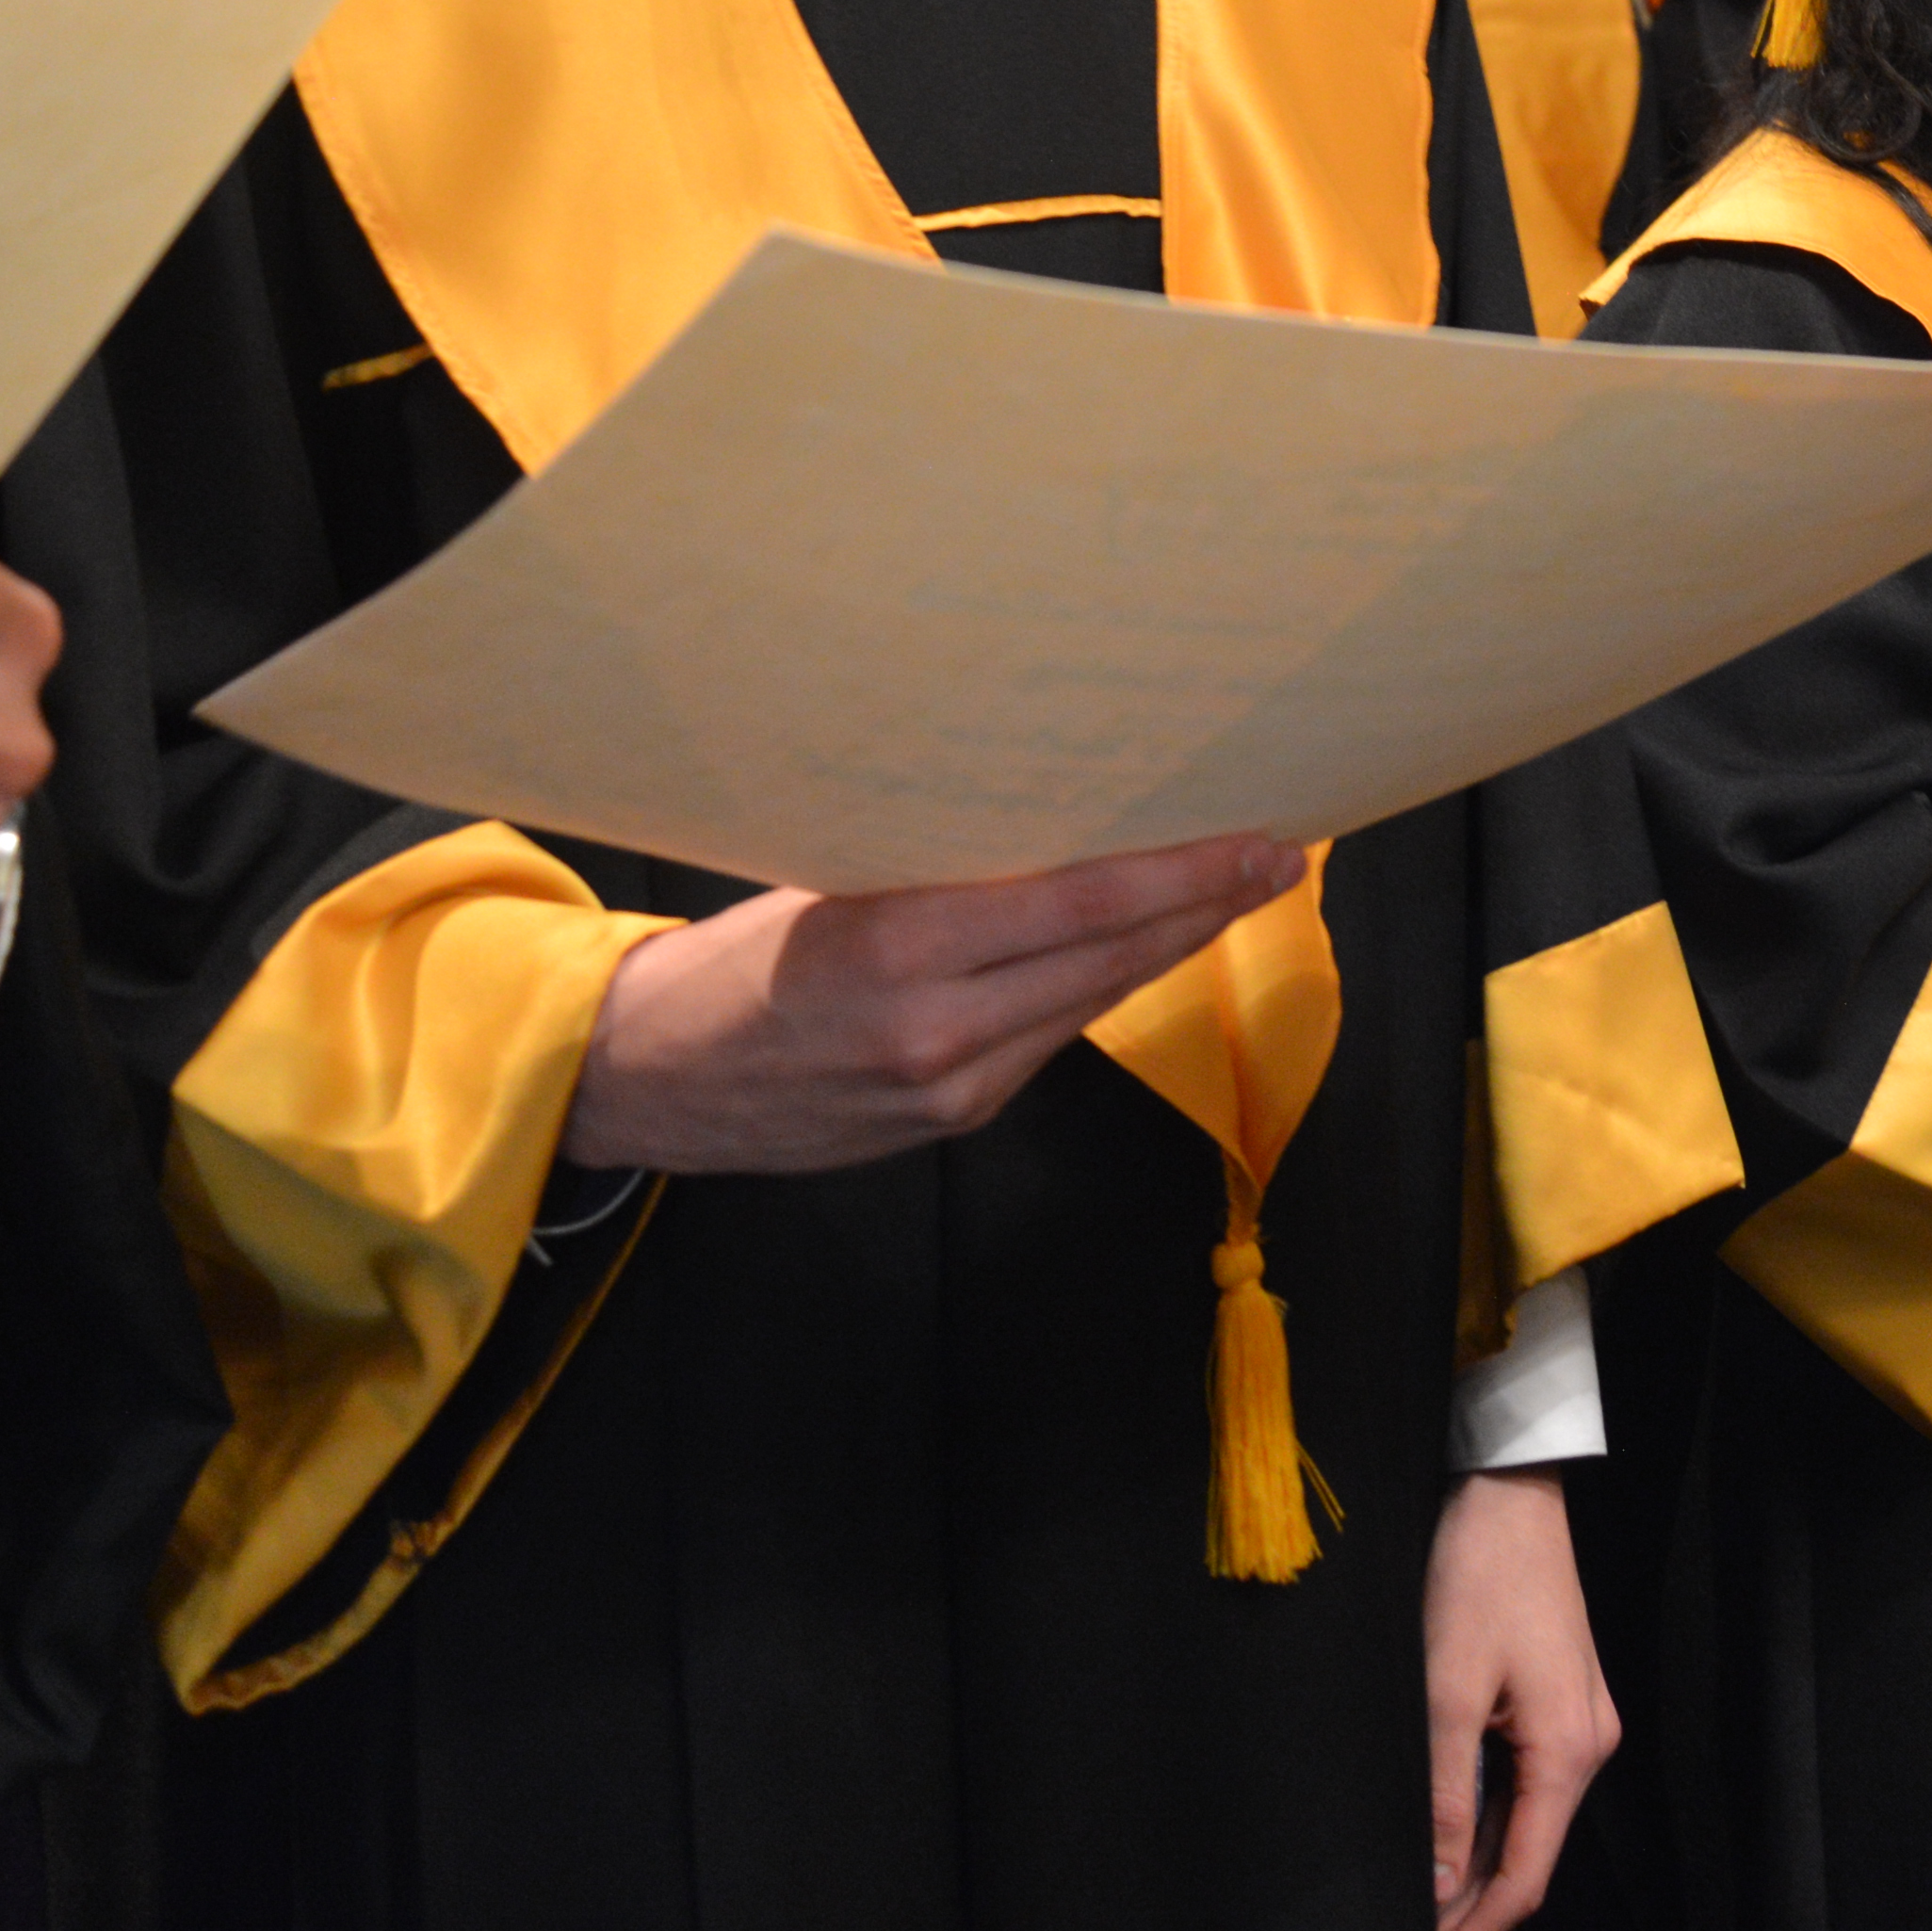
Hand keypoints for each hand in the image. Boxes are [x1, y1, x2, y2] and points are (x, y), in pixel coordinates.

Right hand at [561, 835, 1301, 1176]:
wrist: (648, 1082)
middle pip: (1109, 959)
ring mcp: (950, 1086)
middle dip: (1206, 906)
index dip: (1182, 874)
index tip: (1259, 840)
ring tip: (1237, 889)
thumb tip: (1056, 813)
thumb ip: (937, 868)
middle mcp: (935, 1028)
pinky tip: (1148, 944)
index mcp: (895, 948)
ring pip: (1092, 1002)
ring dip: (1171, 946)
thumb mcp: (823, 882)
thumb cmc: (728, 959)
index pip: (1077, 905)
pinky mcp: (954, 1117)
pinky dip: (1104, 986)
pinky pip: (1051, 1037)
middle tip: (1283, 855)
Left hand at [1426, 1467, 1615, 1930]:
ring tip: (1422, 1899)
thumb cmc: (1480, 1576)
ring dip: (1477, 1864)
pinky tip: (1450, 1834)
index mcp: (1568, 1752)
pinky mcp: (1564, 1703)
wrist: (1513, 1494)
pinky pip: (1527, 1784)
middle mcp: (1588, 1746)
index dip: (1476, 1929)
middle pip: (1530, 1855)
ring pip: (1527, 1821)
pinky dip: (1487, 1818)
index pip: (1525, 1876)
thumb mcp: (1447, 1689)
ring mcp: (1581, 1724)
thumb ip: (1445, 1793)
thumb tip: (1438, 1883)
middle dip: (1473, 1906)